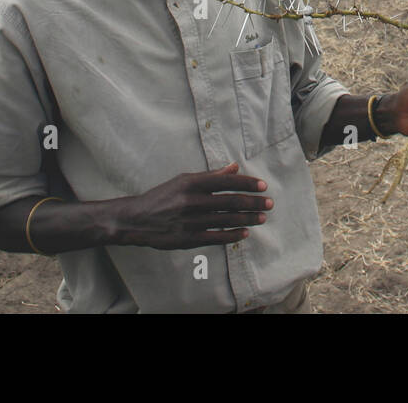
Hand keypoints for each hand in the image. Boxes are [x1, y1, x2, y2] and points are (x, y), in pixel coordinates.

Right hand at [105, 162, 272, 249]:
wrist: (137, 219)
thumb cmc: (164, 196)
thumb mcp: (184, 180)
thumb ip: (211, 175)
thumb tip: (235, 167)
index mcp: (191, 183)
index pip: (226, 182)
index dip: (247, 183)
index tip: (263, 186)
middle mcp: (191, 201)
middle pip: (230, 202)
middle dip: (253, 202)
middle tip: (270, 203)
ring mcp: (190, 221)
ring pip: (226, 220)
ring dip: (247, 218)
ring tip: (262, 217)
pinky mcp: (187, 239)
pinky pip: (216, 237)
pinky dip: (232, 235)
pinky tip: (245, 232)